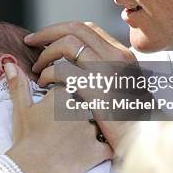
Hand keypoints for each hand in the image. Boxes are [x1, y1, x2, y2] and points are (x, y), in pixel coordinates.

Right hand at [3, 62, 112, 172]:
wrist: (30, 166)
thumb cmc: (25, 136)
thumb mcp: (21, 109)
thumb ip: (19, 85)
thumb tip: (9, 64)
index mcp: (63, 96)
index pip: (72, 88)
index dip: (68, 97)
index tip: (61, 106)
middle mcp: (80, 109)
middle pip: (89, 103)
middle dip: (85, 109)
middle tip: (70, 122)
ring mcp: (90, 130)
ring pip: (102, 121)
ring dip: (99, 126)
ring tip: (83, 136)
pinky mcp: (97, 150)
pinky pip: (111, 146)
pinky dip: (110, 148)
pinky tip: (105, 148)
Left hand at [25, 21, 137, 148]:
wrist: (141, 143)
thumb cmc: (127, 121)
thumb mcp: (122, 88)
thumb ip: (103, 70)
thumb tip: (74, 60)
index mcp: (123, 55)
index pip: (87, 28)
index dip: (61, 30)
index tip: (44, 38)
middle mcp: (117, 57)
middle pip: (76, 29)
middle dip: (48, 33)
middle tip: (31, 41)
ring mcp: (108, 71)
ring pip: (68, 44)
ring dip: (47, 54)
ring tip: (39, 69)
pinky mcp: (96, 88)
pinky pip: (63, 69)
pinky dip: (48, 73)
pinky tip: (44, 84)